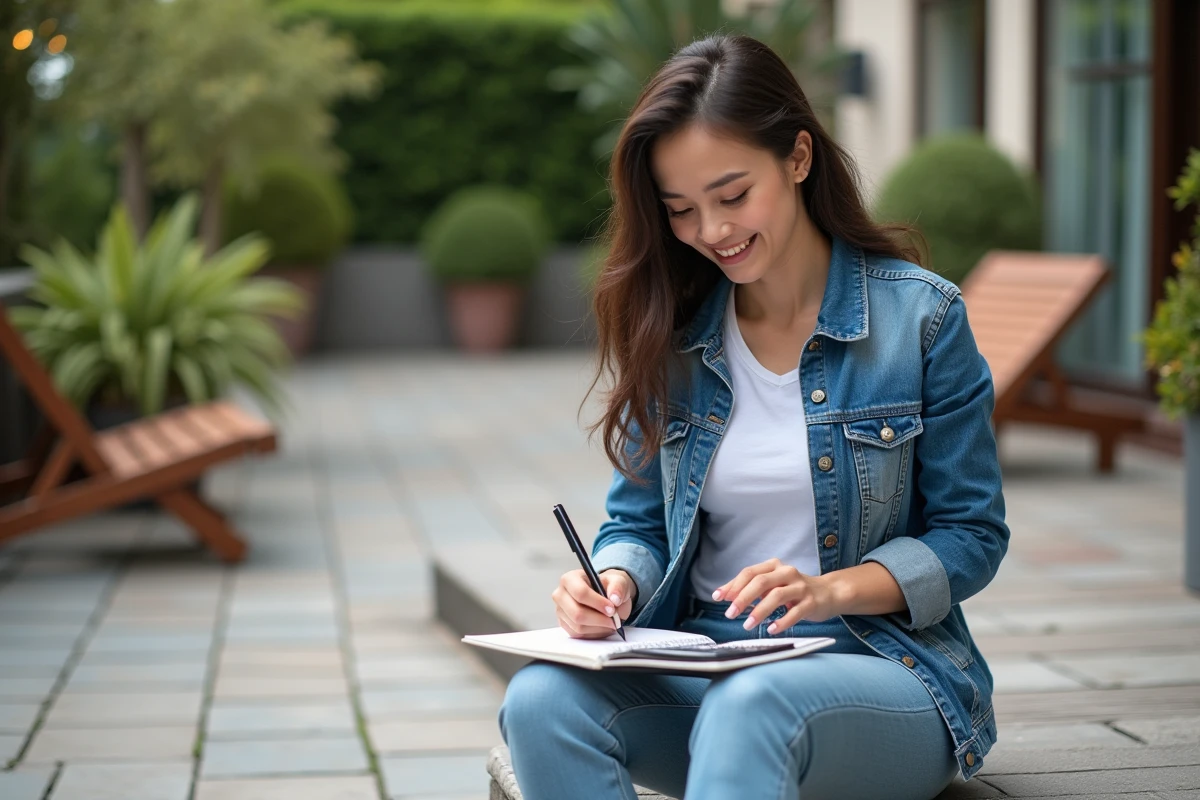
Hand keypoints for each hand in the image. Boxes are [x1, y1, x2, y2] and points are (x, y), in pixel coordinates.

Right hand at [551, 568, 635, 638]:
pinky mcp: (564, 624)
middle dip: (599, 619)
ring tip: (610, 622)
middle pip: (577, 613)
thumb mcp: (618, 580)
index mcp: (570, 579)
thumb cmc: (608, 586)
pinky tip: (602, 626)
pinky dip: (594, 633)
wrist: (605, 595)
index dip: (597, 603)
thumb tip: (615, 599)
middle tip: (613, 619)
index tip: (612, 609)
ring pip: (578, 626)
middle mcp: (561, 594)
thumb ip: (618, 587)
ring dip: (598, 627)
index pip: (580, 593)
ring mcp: (560, 611)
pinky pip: (578, 634)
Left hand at [713, 558, 836, 633]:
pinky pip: (795, 612)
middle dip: (743, 598)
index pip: (749, 573)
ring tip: (747, 625)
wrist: (828, 593)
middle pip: (761, 582)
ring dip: (759, 611)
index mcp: (774, 566)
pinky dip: (782, 622)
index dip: (733, 585)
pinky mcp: (811, 602)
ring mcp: (800, 587)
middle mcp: (787, 573)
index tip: (719, 598)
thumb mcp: (771, 585)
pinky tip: (771, 629)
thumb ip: (749, 588)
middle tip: (730, 614)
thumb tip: (723, 595)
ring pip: (777, 596)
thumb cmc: (793, 590)